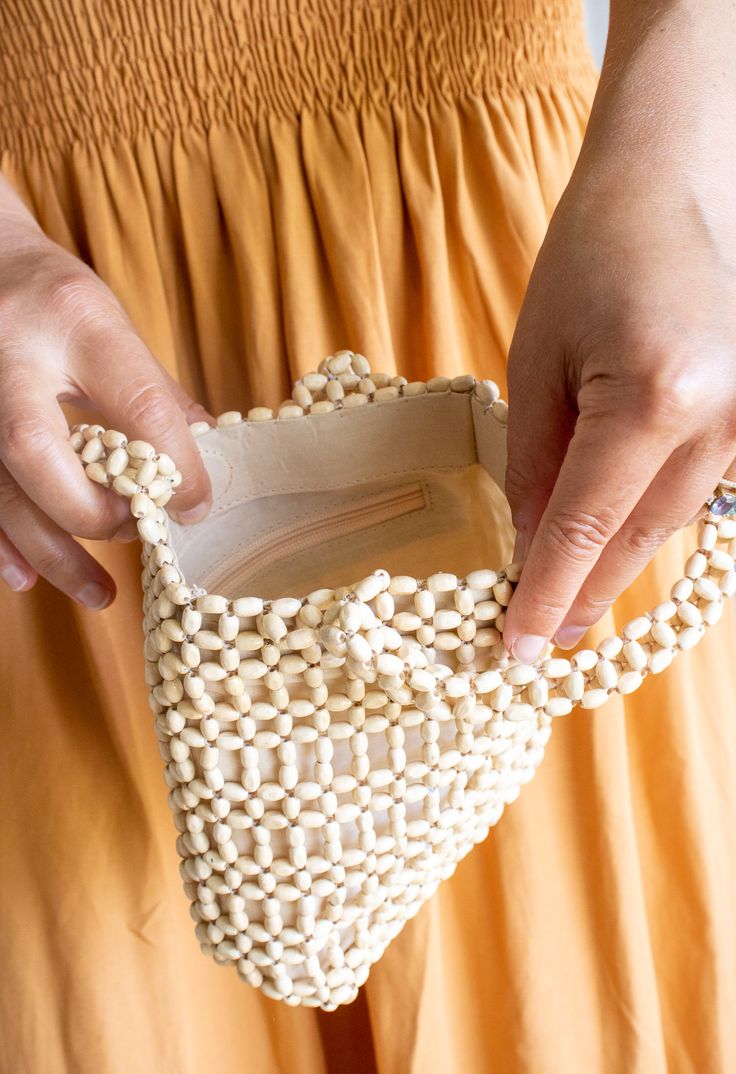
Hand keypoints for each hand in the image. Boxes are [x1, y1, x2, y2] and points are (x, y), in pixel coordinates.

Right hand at [0, 175, 212, 608]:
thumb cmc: (51, 296)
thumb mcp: (111, 323)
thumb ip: (156, 394)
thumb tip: (205, 463)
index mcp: (75, 319)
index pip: (136, 403)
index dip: (175, 467)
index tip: (195, 506)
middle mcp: (10, 355)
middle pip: (38, 453)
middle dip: (92, 513)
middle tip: (133, 533)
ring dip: (51, 553)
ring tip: (99, 595)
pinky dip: (1, 545)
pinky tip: (28, 578)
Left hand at [502, 0, 735, 661]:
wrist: (680, 184)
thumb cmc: (594, 255)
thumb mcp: (537, 362)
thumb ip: (534, 464)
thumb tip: (529, 549)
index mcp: (654, 395)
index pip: (587, 527)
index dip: (547, 594)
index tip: (515, 648)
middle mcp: (723, 418)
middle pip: (638, 541)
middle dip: (582, 594)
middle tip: (538, 641)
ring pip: (672, 525)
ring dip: (615, 563)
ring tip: (564, 600)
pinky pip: (696, 493)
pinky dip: (649, 522)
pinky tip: (612, 543)